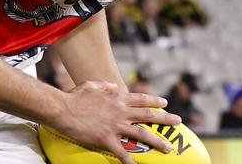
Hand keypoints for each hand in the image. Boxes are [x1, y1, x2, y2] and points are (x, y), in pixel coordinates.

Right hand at [54, 81, 181, 163]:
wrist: (63, 109)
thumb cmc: (75, 96)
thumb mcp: (92, 85)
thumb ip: (105, 86)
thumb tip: (114, 86)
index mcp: (117, 98)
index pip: (141, 99)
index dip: (154, 101)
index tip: (164, 103)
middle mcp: (120, 111)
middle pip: (148, 115)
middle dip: (165, 119)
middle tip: (178, 122)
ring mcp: (115, 125)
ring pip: (141, 134)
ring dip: (157, 142)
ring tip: (168, 148)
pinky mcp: (106, 139)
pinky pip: (122, 152)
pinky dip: (130, 161)